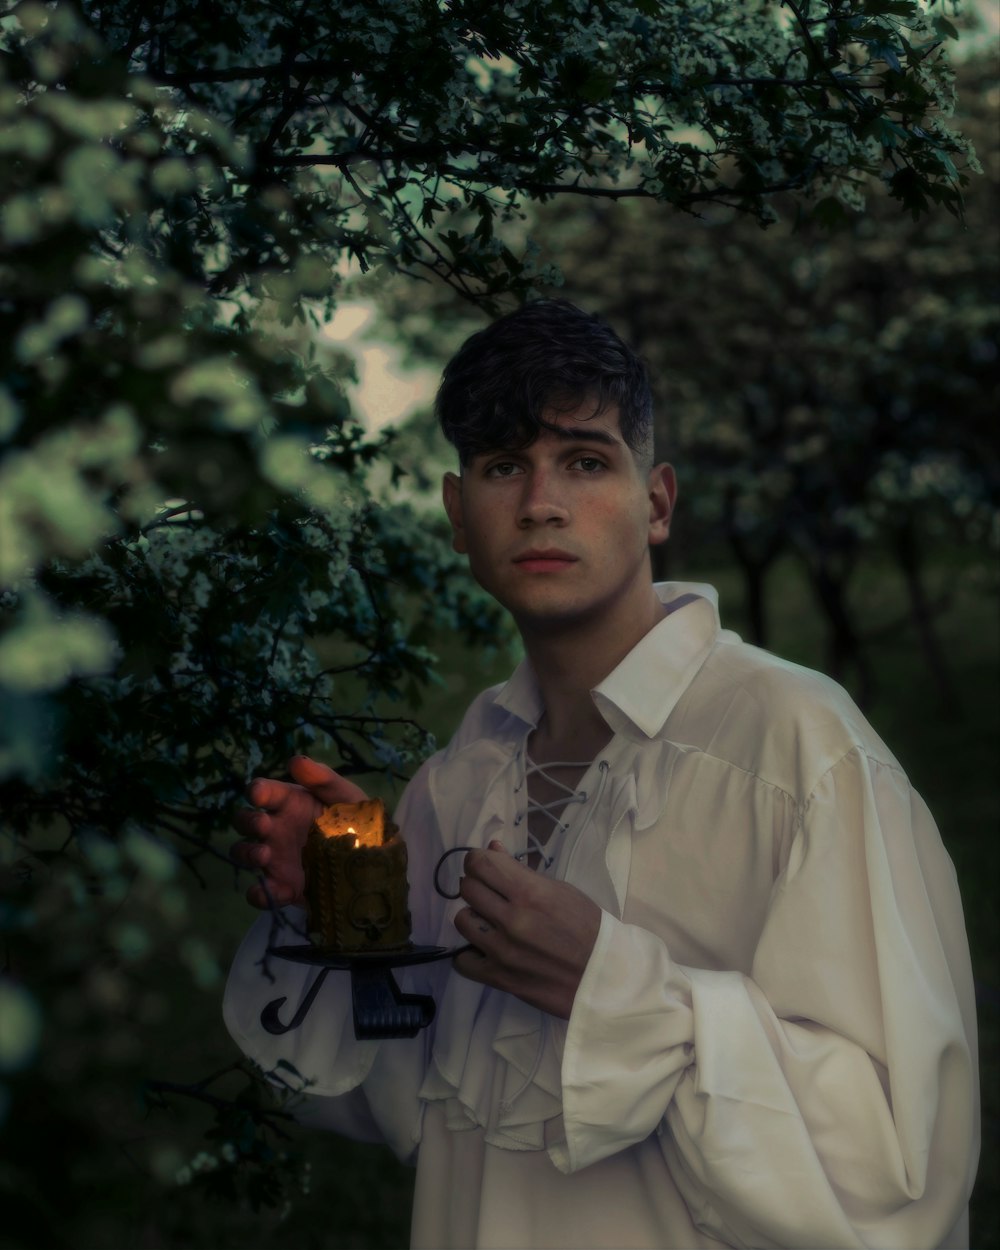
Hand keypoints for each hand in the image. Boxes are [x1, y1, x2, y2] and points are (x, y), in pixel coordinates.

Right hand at [230, 755, 367, 908]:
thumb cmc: (357, 821)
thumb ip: (323, 779)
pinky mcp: (284, 887)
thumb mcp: (346, 797)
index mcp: (289, 803)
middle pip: (245, 822)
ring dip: (247, 853)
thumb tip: (295, 761)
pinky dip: (260, 894)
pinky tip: (274, 890)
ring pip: (244, 853)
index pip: (263, 792)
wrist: (374, 863)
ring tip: (264, 854)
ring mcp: (277, 859)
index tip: (259, 794)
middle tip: (264, 825)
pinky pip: (261, 892)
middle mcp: (276, 829)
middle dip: (248, 821)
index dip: (257, 791)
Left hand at [452, 841, 601, 1019]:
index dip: (478, 860)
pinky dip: (471, 954)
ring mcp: (503, 951)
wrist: (605, 974)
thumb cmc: (587, 926)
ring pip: (462, 921)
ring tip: (491, 922)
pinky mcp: (500, 978)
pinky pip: (463, 961)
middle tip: (491, 893)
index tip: (485, 865)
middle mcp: (512, 919)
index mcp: (530, 892)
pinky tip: (486, 950)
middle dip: (477, 885)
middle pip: (468, 888)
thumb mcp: (561, 890)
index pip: (480, 863)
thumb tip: (492, 848)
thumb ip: (522, 871)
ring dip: (474, 918)